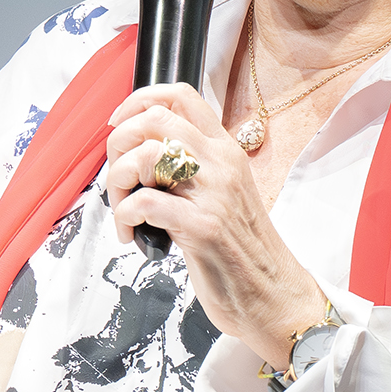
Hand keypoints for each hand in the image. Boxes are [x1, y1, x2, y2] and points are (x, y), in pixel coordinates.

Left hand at [102, 84, 330, 357]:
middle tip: (117, 176)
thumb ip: (193, 169)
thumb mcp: (222, 194)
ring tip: (121, 208)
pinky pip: (145, 202)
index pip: (182, 96)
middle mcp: (221, 164)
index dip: (140, 99)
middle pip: (155, 120)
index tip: (118, 121)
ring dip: (117, 181)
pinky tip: (129, 233)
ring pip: (146, 156)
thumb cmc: (241, 251)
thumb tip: (143, 156)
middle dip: (119, 143)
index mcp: (226, 150)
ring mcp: (214, 194)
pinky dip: (124, 216)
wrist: (273, 295)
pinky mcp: (203, 227)